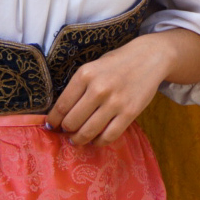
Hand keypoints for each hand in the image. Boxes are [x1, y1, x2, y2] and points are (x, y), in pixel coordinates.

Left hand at [46, 35, 169, 147]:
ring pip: (88, 132)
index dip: (53, 120)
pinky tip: (96, 139)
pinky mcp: (130, 113)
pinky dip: (99, 142)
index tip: (50, 126)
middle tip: (66, 132)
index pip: (61, 105)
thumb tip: (62, 112)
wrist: (149, 57)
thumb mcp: (93, 66)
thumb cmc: (117, 62)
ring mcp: (115, 102)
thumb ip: (79, 86)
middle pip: (72, 121)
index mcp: (85, 74)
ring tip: (77, 140)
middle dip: (66, 130)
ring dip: (79, 139)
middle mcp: (98, 88)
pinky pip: (108, 136)